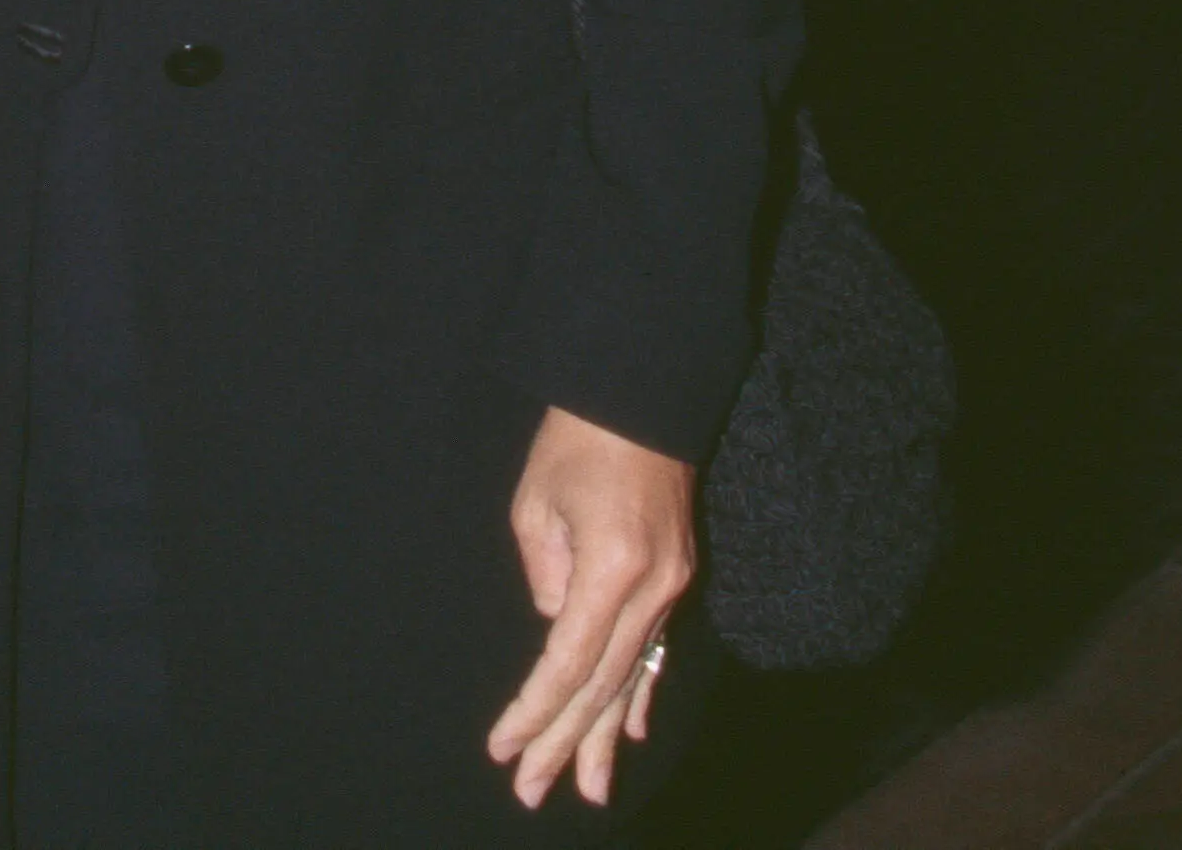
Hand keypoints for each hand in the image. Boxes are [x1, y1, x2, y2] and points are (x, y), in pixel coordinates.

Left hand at [488, 407, 694, 810]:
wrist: (641, 389)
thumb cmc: (578, 436)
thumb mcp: (537, 501)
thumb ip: (544, 575)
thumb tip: (554, 628)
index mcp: (612, 569)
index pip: (568, 663)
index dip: (536, 711)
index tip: (504, 748)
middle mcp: (652, 588)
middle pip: (603, 685)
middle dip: (566, 742)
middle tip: (531, 792)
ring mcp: (672, 585)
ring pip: (634, 676)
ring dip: (606, 735)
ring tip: (590, 791)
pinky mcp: (678, 576)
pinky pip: (657, 649)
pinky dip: (642, 692)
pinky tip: (633, 732)